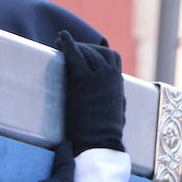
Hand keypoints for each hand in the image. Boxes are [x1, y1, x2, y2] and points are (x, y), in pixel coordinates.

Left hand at [59, 30, 124, 152]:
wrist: (99, 143)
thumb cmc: (106, 136)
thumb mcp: (118, 116)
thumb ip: (119, 104)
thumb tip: (120, 103)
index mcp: (118, 85)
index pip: (112, 58)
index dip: (97, 53)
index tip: (85, 52)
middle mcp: (111, 77)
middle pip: (99, 51)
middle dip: (85, 47)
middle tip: (69, 46)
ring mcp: (98, 77)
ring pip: (88, 52)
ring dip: (75, 46)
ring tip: (60, 43)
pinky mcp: (84, 80)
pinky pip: (75, 55)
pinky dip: (68, 43)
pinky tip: (60, 37)